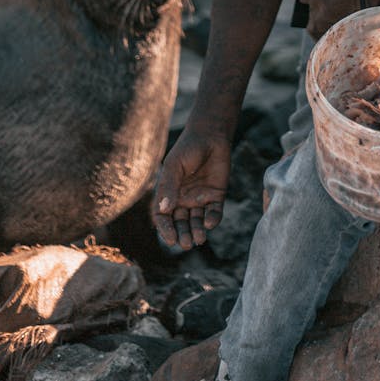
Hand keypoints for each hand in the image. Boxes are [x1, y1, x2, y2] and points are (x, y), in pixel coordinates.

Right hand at [152, 129, 231, 249]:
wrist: (211, 136)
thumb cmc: (188, 148)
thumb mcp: (175, 166)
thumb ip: (170, 186)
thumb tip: (164, 210)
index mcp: (169, 192)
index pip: (163, 216)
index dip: (165, 229)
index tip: (171, 239)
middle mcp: (183, 198)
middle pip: (180, 223)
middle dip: (182, 235)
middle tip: (186, 244)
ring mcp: (200, 198)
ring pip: (196, 221)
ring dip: (197, 232)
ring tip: (199, 239)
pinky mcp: (216, 195)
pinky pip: (214, 212)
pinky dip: (212, 220)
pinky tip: (210, 223)